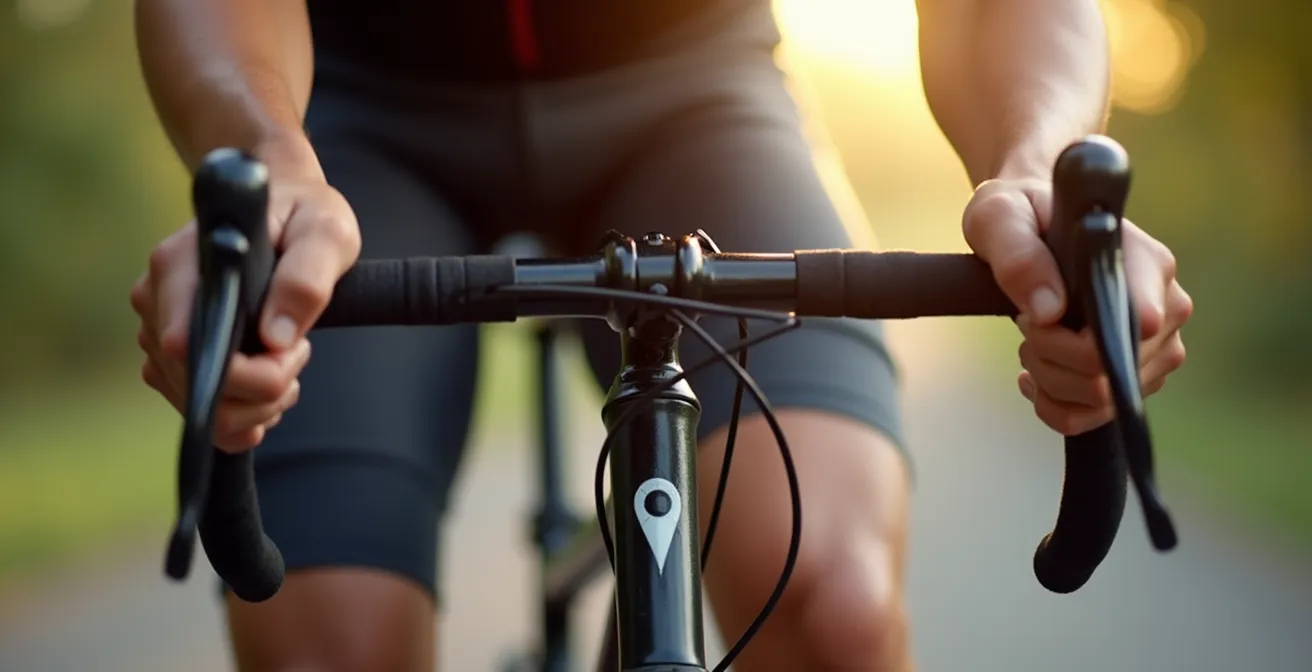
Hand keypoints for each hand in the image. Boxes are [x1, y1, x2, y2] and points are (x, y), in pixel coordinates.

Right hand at [130, 171, 360, 451]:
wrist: (287, 208)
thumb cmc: (305, 214)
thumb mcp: (325, 232)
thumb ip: (306, 278)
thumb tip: (277, 337)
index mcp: (178, 264)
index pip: (186, 348)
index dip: (250, 372)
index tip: (296, 347)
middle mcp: (156, 299)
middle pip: (200, 388)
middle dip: (266, 390)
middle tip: (301, 349)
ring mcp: (158, 331)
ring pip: (204, 409)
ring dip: (260, 404)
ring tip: (289, 360)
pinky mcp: (171, 357)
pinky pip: (203, 412)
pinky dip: (246, 413)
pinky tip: (272, 387)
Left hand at [964, 177, 1192, 435]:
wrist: (1034, 223)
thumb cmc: (1020, 212)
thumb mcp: (999, 216)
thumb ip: (1018, 254)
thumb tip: (1048, 312)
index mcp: (1148, 263)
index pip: (1136, 327)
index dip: (1071, 340)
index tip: (1034, 314)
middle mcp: (1168, 307)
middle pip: (1109, 374)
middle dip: (1050, 360)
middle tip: (1025, 323)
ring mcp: (1160, 346)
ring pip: (1102, 402)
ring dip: (1050, 381)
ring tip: (1032, 340)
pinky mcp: (1142, 374)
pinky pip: (1096, 419)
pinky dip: (1056, 406)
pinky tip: (1036, 374)